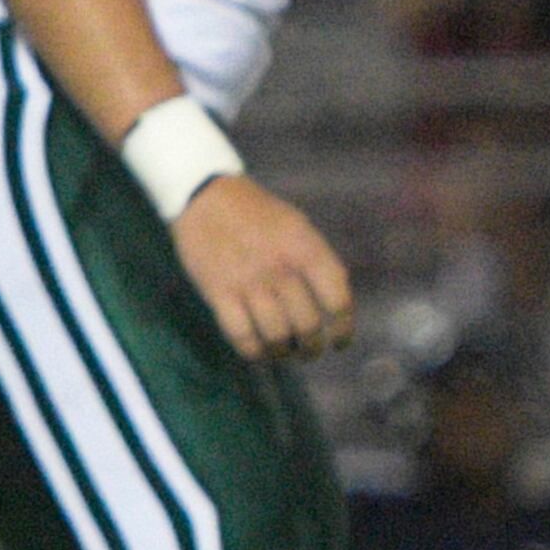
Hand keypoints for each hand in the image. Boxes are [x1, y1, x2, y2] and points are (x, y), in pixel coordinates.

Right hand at [169, 174, 351, 361]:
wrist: (206, 196)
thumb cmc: (257, 214)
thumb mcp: (297, 227)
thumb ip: (315, 262)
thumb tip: (331, 307)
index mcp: (306, 248)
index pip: (337, 300)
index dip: (343, 328)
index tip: (339, 342)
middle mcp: (280, 267)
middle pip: (307, 324)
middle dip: (311, 346)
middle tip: (308, 350)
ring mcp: (248, 282)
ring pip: (277, 336)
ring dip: (284, 352)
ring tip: (284, 352)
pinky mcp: (218, 292)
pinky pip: (241, 337)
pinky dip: (254, 352)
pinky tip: (258, 351)